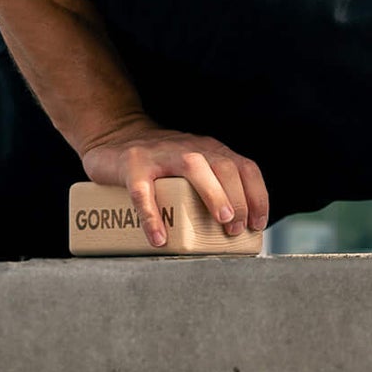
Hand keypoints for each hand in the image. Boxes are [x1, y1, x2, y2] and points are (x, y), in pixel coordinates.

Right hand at [80, 119, 269, 247]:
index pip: (243, 167)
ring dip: (213, 194)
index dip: (256, 195)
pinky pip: (143, 190)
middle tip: (236, 228)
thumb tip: (232, 235)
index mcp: (209, 150)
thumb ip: (210, 187)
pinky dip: (151, 215)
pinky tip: (158, 237)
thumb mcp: (191, 167)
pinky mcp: (132, 164)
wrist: (114, 134)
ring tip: (219, 223)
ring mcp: (160, 154)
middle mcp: (190, 148)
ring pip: (192, 167)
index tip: (258, 224)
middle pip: (224, 166)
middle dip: (238, 198)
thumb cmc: (158, 163)